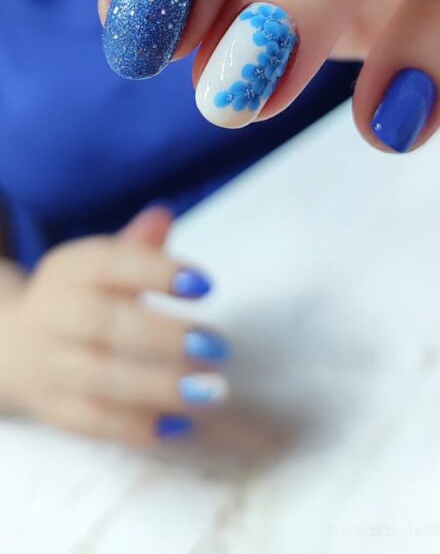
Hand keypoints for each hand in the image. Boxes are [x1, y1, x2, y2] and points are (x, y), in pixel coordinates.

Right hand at [0, 208, 228, 445]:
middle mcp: (54, 314)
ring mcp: (50, 365)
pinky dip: (137, 427)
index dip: (156, 272)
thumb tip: (164, 214)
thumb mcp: (100, 264)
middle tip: (217, 345)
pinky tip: (181, 425)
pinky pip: (93, 422)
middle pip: (102, 324)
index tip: (205, 285)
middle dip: (162, 336)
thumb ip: (136, 246)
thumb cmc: (81, 297)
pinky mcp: (54, 409)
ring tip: (211, 391)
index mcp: (69, 269)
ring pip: (99, 378)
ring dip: (159, 386)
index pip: (109, 263)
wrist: (12, 345)